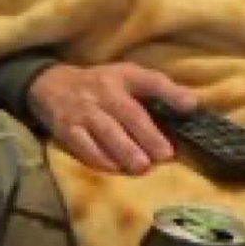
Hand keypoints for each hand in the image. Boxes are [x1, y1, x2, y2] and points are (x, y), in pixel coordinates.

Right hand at [30, 62, 197, 174]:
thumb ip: (158, 90)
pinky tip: (114, 168)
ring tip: (141, 166)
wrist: (51, 85)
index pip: (149, 80)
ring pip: (106, 131)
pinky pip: (83, 145)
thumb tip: (193, 105)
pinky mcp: (66, 128)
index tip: (191, 106)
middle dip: (147, 134)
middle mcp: (103, 90)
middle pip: (128, 112)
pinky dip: (99, 158)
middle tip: (164, 154)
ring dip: (125, 150)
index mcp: (123, 76)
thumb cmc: (100, 86)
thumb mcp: (126, 78)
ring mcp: (83, 110)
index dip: (170, 92)